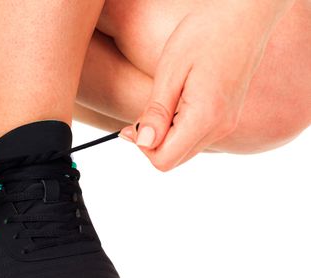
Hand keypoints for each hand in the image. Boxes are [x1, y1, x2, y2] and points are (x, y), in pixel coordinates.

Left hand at [120, 0, 294, 170]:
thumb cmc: (205, 34)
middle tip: (144, 113)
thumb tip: (143, 143)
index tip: (135, 124)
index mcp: (205, 118)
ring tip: (162, 102)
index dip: (143, 146)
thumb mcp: (170, 71)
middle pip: (174, 158)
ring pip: (185, 150)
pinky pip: (197, 136)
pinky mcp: (228, 116)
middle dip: (152, 142)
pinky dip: (180, 128)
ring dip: (166, 135)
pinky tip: (176, 102)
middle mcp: (220, 128)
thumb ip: (156, 112)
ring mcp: (227, 124)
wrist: (245, 15)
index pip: (164, 160)